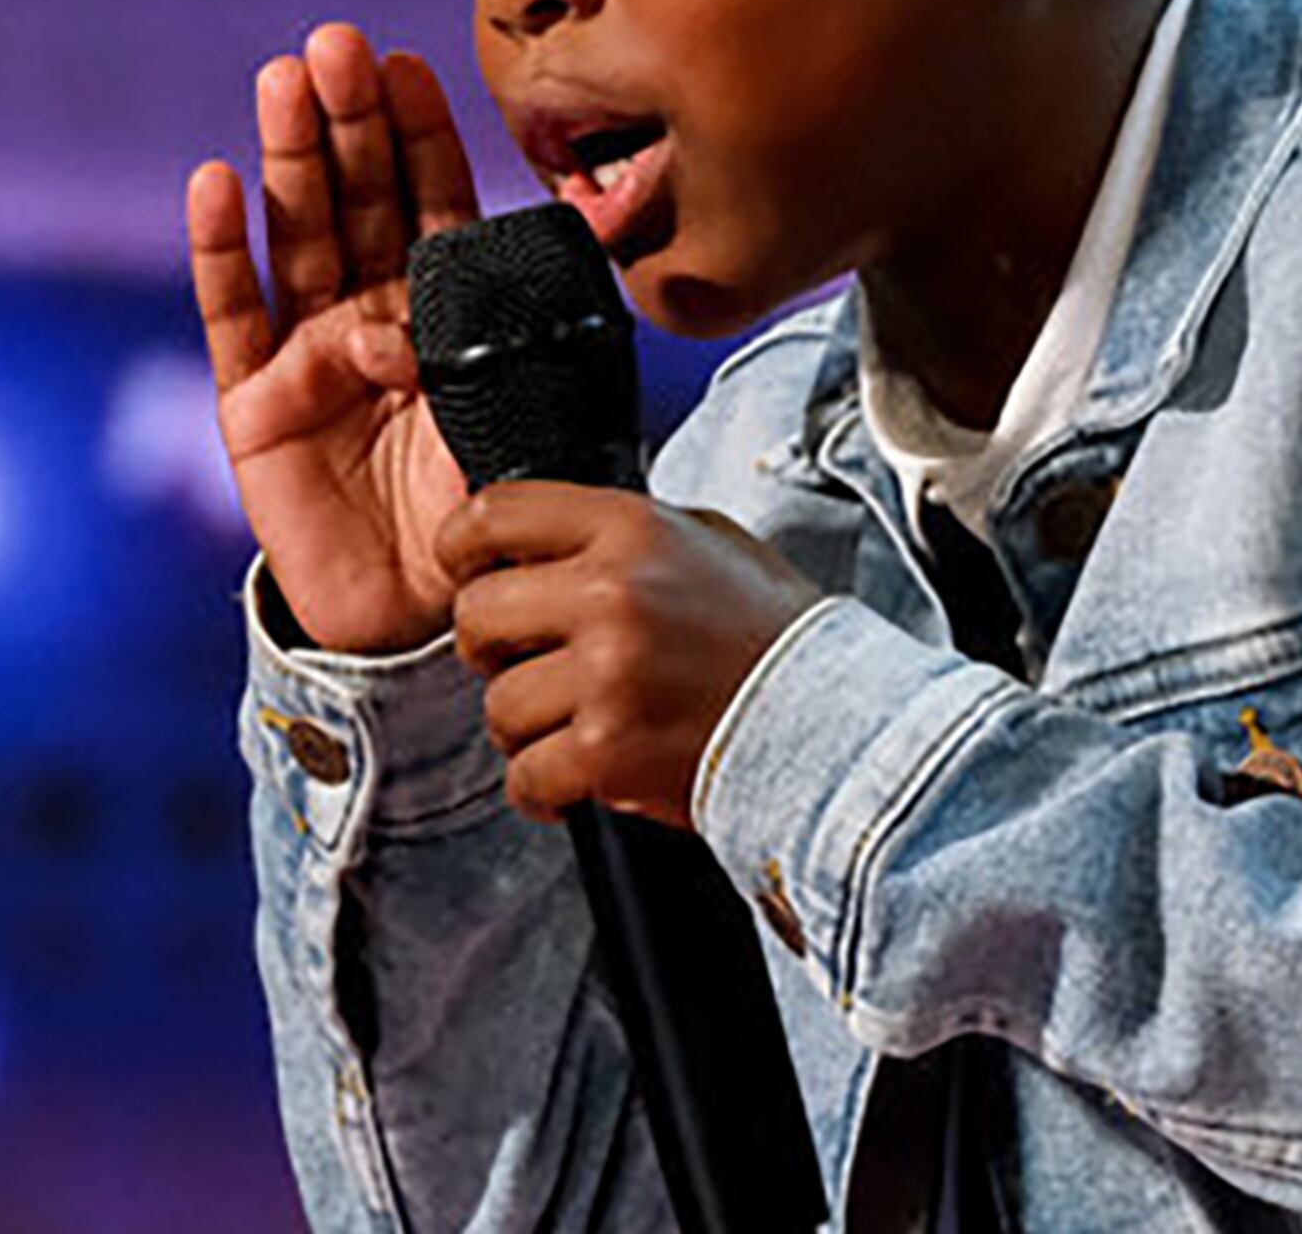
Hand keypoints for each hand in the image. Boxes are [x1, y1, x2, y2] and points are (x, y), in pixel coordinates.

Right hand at [187, 24, 482, 654]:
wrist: (422, 621)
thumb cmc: (481, 516)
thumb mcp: (517, 419)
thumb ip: (495, 350)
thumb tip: (463, 290)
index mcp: (443, 312)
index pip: (429, 203)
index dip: (417, 136)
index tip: (407, 65)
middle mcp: (370, 315)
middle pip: (356, 199)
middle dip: (347, 120)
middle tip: (336, 46)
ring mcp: (307, 352)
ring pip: (295, 235)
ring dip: (289, 156)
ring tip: (282, 83)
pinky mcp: (253, 403)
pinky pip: (232, 314)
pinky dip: (220, 248)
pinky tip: (215, 182)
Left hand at [436, 481, 821, 828]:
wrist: (839, 726)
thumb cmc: (771, 636)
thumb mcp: (707, 542)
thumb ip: (623, 532)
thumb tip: (541, 534)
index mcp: (630, 530)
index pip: (493, 513)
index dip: (462, 546)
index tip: (465, 570)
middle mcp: (612, 595)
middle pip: (475, 613)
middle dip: (488, 647)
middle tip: (523, 663)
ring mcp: (608, 676)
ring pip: (497, 703)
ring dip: (522, 726)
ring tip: (570, 726)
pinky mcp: (609, 753)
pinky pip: (525, 775)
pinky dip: (541, 788)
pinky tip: (575, 778)